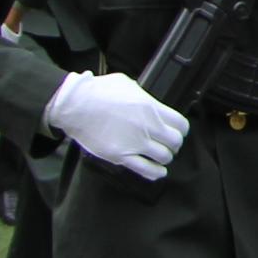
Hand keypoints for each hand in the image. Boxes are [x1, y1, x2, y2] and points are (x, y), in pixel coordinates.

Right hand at [47, 71, 186, 181]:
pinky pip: (146, 170)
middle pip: (175, 142)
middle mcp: (147, 127)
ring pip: (164, 157)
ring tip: (161, 156)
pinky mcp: (121, 156)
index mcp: (151, 107)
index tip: (178, 131)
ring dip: (165, 157)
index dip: (182, 129)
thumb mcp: (127, 84)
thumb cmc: (98, 92)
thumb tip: (149, 102)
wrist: (75, 105)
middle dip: (175, 144)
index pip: (180, 123)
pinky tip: (158, 171)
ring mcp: (135, 143)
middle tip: (169, 144)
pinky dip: (156, 173)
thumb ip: (143, 95)